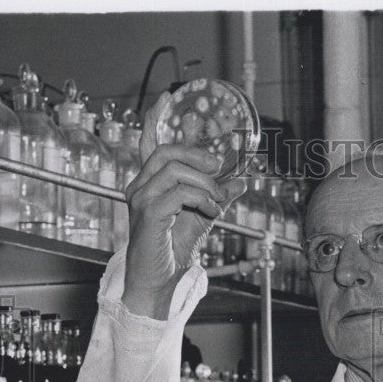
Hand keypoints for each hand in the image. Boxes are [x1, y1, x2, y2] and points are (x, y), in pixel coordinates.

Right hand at [122, 90, 246, 318]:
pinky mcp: (147, 215)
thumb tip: (242, 180)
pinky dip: (201, 198)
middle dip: (197, 155)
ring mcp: (141, 199)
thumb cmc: (172, 251)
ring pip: (174, 170)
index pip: (149, 144)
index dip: (153, 120)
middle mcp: (139, 186)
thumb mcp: (202, 218)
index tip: (166, 99)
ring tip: (218, 200)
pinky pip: (178, 193)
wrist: (159, 282)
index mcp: (149, 183)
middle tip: (219, 168)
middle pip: (167, 152)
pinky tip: (210, 210)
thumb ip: (219, 197)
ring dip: (205, 182)